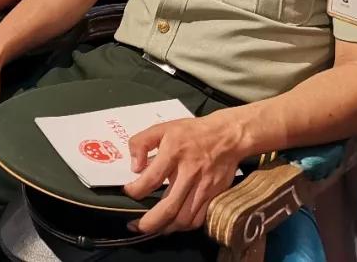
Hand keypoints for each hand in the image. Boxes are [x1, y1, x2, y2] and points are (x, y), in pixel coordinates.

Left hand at [123, 114, 244, 235]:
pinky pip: (198, 219)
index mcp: (174, 152)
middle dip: (150, 223)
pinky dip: (183, 226)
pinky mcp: (213, 195)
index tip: (129, 191)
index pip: (152, 179)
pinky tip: (173, 224)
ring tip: (152, 227)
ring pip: (184, 218)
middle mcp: (189, 172)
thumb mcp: (162, 128)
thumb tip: (134, 167)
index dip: (136, 190)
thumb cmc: (192, 133)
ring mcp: (203, 187)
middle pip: (169, 207)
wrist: (227, 136)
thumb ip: (141, 143)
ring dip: (165, 228)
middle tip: (135, 226)